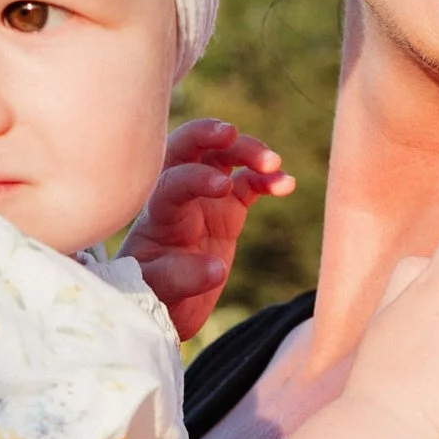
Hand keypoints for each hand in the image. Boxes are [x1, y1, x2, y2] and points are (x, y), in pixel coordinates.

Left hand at [120, 119, 295, 340]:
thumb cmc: (151, 295)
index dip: (195, 177)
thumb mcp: (157, 293)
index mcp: (158, 214)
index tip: (222, 185)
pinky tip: (287, 184)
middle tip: (233, 134)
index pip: (171, 181)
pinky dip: (267, 179)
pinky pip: (249, 183)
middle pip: (188, 149)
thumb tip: (216, 268)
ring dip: (247, 151)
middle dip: (207, 135)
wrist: (161, 303)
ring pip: (223, 158)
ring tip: (274, 164)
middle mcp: (179, 197)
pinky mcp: (227, 210)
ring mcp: (204, 200)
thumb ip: (180, 279)